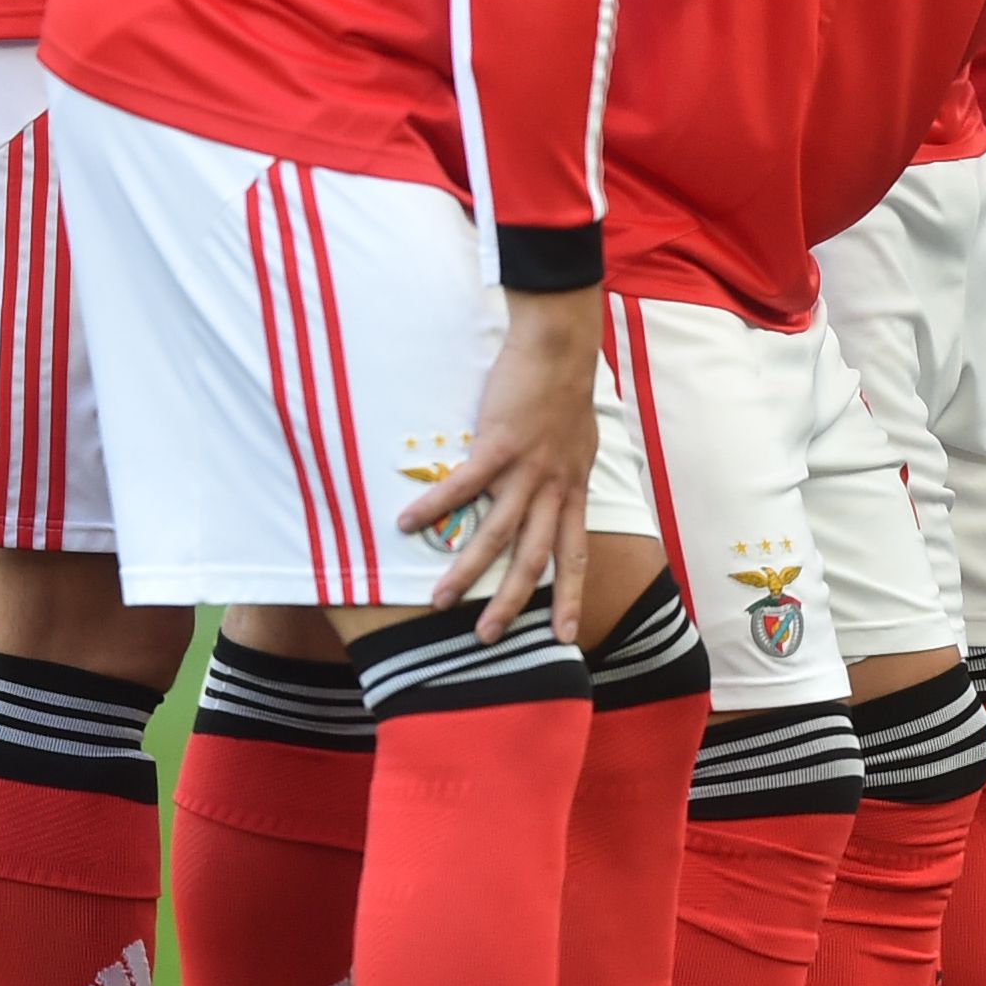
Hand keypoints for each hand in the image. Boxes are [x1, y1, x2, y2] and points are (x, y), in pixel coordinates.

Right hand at [408, 286, 605, 641]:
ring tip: (438, 600)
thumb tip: (553, 495)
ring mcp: (526, 469)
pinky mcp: (499, 445)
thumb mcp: (578, 445)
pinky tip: (406, 524)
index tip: (564, 637)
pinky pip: (462, 486)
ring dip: (466, 570)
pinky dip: (434, 506)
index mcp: (573, 490)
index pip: (574, 555)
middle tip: (488, 637)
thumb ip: (564, 476)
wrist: (559, 347)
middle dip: (511, 602)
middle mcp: (554, 488)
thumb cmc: (563, 392)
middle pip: (533, 558)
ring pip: (496, 533)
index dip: (569, 597)